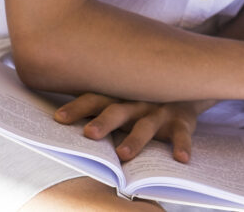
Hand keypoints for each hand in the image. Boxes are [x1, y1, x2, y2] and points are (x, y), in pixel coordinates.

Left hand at [55, 93, 214, 162]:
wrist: (186, 85)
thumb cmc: (143, 99)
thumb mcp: (122, 99)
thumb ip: (99, 107)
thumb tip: (57, 119)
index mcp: (119, 98)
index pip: (95, 99)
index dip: (77, 108)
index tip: (58, 118)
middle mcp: (137, 102)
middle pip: (117, 110)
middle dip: (103, 122)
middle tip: (89, 134)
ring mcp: (160, 111)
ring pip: (146, 125)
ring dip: (135, 140)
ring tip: (123, 155)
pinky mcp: (181, 121)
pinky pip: (182, 134)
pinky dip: (182, 145)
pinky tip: (181, 158)